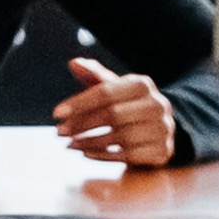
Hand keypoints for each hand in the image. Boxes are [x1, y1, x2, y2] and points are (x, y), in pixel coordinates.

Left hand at [53, 58, 178, 167]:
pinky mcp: (162, 151)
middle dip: (81, 124)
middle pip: (112, 114)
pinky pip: (128, 156)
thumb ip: (93, 75)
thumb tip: (74, 63)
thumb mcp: (111, 89)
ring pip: (120, 137)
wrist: (155, 130)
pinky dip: (104, 156)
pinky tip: (86, 153)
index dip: (79, 103)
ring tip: (69, 144)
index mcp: (142, 84)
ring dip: (89, 142)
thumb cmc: (125, 106)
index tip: (56, 114)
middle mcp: (158, 104)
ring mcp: (163, 129)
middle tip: (59, 132)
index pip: (106, 92)